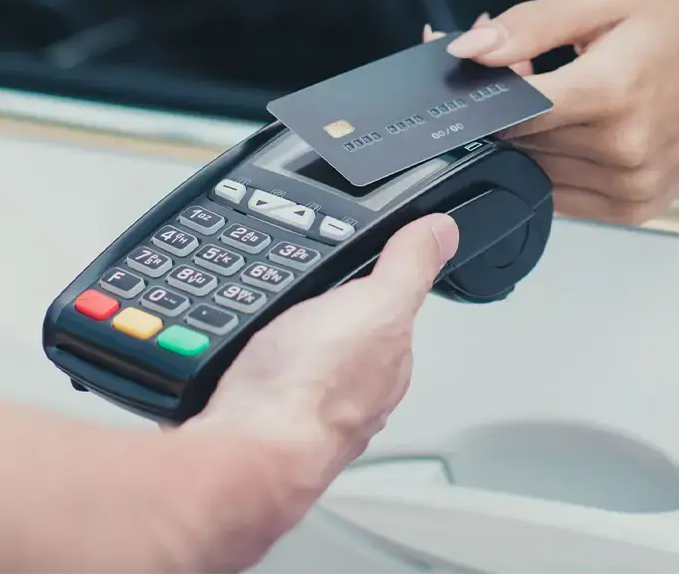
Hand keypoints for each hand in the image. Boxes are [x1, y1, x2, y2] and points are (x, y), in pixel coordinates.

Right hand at [182, 214, 458, 479]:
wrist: (245, 449)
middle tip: (291, 289)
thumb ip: (407, 266)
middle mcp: (351, 395)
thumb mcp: (375, 302)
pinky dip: (245, 366)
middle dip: (316, 316)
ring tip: (259, 319)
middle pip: (336, 339)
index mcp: (387, 363)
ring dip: (276, 341)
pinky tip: (235, 358)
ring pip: (293, 361)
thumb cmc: (312, 389)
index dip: (366, 286)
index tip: (347, 265)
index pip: (387, 316)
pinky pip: (254, 379)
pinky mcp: (255, 420)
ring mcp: (300, 410)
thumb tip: (443, 231)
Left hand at [426, 0, 678, 224]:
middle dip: (510, 109)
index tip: (482, 74)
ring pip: (536, 170)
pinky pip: (563, 194)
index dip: (485, 93)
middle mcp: (620, 149)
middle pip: (520, 141)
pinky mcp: (632, 209)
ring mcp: (627, 186)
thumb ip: (530, 25)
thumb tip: (469, 50)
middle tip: (535, 69)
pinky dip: (558, 163)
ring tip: (571, 97)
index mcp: (612, 92)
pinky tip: (584, 129)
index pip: (512, 112)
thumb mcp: (606, 0)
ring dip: (533, 138)